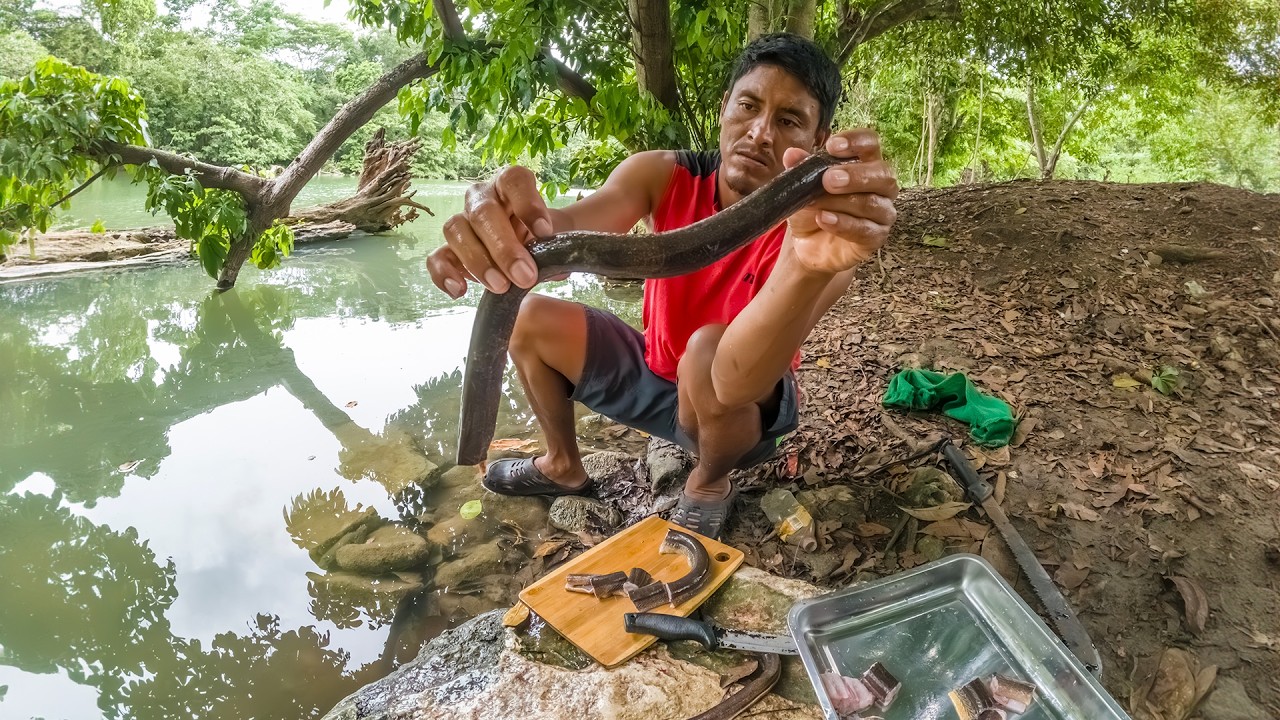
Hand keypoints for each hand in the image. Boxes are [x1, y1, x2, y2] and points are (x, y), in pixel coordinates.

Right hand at [426, 165, 553, 297]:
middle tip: (525, 276)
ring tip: (500, 287)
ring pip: (456, 231)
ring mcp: (462, 221)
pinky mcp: (448, 248)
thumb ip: (556, 245)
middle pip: (483, 213)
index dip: (528, 204)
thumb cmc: (541, 234)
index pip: (514, 181)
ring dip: (478, 262)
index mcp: (509, 184)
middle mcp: (481, 198)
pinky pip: (436, 257)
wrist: (529, 244)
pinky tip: (459, 290)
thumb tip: (554, 269)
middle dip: (504, 248)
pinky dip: (444, 274)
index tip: (545, 232)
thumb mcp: (554, 234)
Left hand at [783, 129, 897, 274]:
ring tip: (815, 203)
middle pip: (883, 174)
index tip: (832, 146)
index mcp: (866, 163)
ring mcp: (882, 212)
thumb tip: (792, 154)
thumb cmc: (814, 207)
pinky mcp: (876, 237)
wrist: (809, 244)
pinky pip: (866, 230)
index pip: (872, 143)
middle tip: (828, 179)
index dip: (857, 141)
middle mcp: (882, 186)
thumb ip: (801, 169)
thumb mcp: (802, 187)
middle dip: (855, 175)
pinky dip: (843, 224)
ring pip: (872, 203)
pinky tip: (824, 219)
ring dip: (840, 202)